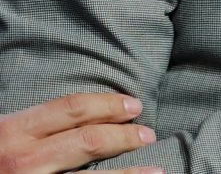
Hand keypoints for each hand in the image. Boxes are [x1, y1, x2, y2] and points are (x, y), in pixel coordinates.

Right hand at [0, 93, 160, 173]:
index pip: (70, 110)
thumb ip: (26, 126)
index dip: (107, 104)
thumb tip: (70, 116)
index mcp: (10, 134)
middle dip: (124, 136)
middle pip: (88, 141)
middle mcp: (22, 163)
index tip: (133, 104)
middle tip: (147, 134)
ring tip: (156, 170)